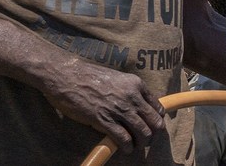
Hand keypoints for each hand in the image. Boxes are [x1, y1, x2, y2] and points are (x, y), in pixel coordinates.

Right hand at [40, 61, 164, 154]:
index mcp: (136, 84)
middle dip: (153, 134)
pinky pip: (123, 138)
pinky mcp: (105, 120)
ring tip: (137, 146)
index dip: (157, 120)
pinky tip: (125, 149)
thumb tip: (136, 106)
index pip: (157, 107)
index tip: (153, 126)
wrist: (67, 76)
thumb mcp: (117, 78)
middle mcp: (132, 97)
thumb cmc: (89, 76)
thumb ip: (129, 91)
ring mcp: (119, 109)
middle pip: (154, 122)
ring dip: (142, 142)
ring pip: (142, 132)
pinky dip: (127, 147)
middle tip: (147, 140)